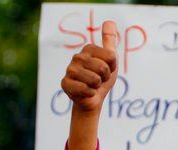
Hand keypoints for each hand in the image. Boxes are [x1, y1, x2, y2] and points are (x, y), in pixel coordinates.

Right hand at [63, 20, 117, 149]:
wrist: (93, 99)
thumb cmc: (102, 79)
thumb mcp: (110, 60)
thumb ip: (110, 41)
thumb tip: (109, 21)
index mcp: (89, 49)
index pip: (111, 56)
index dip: (112, 68)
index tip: (106, 71)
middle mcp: (77, 56)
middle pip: (103, 68)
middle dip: (105, 78)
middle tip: (99, 80)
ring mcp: (70, 70)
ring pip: (95, 79)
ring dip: (97, 86)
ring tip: (92, 86)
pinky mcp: (65, 83)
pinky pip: (86, 89)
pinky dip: (90, 94)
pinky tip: (86, 92)